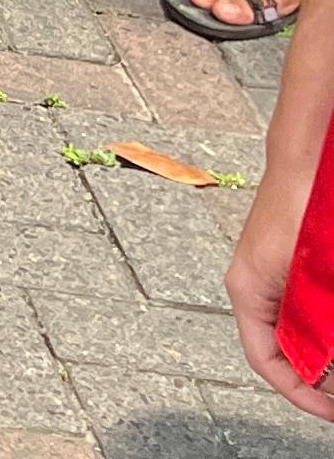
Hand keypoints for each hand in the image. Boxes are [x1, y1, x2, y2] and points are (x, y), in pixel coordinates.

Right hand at [231, 186, 333, 417]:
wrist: (304, 163)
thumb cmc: (299, 207)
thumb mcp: (305, 278)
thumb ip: (311, 322)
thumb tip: (323, 363)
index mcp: (248, 292)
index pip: (265, 361)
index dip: (299, 393)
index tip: (330, 410)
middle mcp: (256, 287)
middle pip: (281, 348)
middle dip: (315, 374)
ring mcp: (275, 277)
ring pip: (295, 330)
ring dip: (321, 349)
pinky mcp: (293, 268)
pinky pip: (303, 310)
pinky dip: (323, 327)